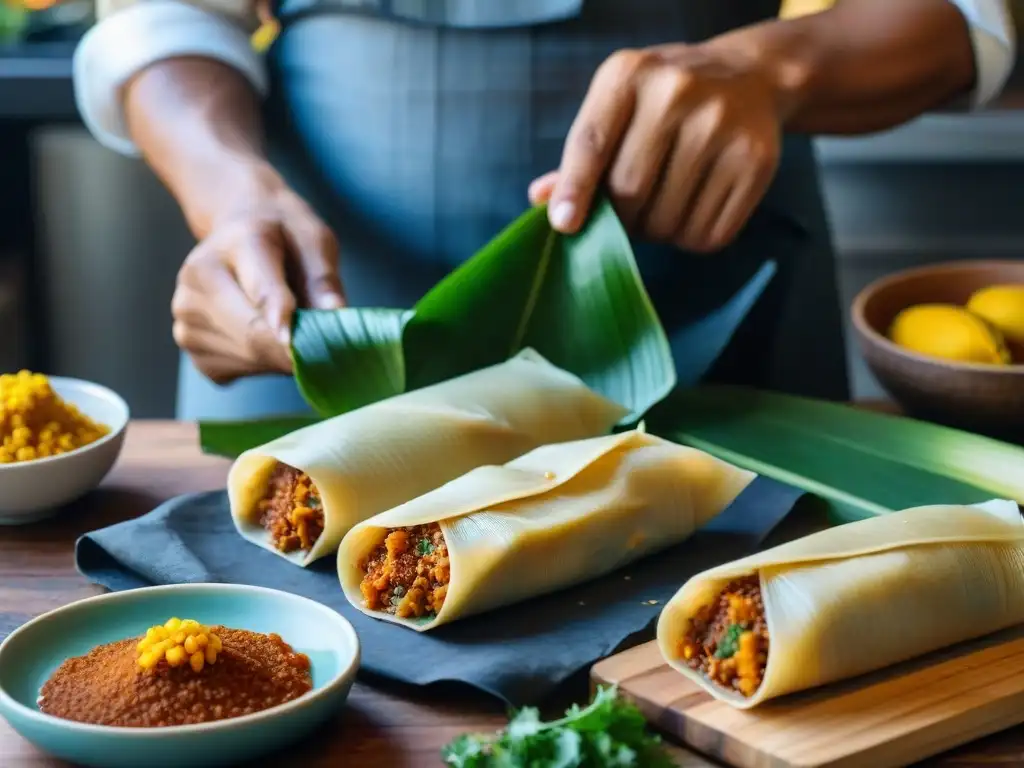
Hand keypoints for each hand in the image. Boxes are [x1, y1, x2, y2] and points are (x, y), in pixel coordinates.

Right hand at [171, 178, 344, 384]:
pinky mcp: (188, 343)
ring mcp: (186, 313)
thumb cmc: (285, 239)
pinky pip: (235, 370)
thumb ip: (324, 279)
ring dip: (279, 358)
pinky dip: (261, 365)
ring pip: (246, 358)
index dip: (283, 321)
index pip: (261, 290)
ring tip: (290, 332)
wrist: (240, 231)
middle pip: (250, 334)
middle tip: (323, 352)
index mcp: (235, 243)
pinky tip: (265, 339)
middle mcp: (197, 278)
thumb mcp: (314, 242)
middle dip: (291, 351)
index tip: (299, 349)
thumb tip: (335, 315)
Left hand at [530, 44, 786, 252]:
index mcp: (629, 74)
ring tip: (664, 204)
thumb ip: (582, 153)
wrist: (749, 79)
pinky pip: (707, 234)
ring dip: (656, 231)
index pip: (591, 143)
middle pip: (629, 191)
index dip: (575, 189)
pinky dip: (691, 238)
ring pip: (666, 221)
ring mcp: (721, 126)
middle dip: (621, 218)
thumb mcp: (618, 105)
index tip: (565, 225)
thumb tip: (542, 198)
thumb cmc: (664, 101)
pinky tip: (694, 209)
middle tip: (628, 213)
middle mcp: (677, 92)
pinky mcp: (755, 162)